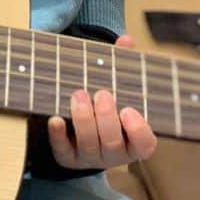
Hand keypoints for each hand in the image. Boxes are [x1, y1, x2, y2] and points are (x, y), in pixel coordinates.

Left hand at [47, 34, 156, 169]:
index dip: (138, 130)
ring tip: (78, 95)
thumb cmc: (108, 105)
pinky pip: (62, 151)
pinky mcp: (68, 158)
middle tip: (102, 94)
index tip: (129, 110)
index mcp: (134, 140)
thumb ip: (123, 66)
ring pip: (89, 146)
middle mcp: (114, 153)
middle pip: (113, 143)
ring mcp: (90, 157)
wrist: (82, 130)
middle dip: (106, 118)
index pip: (144, 144)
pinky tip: (55, 119)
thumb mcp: (119, 88)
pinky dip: (58, 135)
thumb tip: (125, 41)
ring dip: (83, 120)